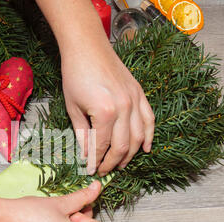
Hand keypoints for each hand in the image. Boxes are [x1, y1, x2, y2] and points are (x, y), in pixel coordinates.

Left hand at [61, 42, 154, 175]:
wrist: (87, 48)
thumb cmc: (75, 75)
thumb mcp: (73, 107)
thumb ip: (82, 133)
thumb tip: (86, 155)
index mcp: (105, 113)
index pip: (102, 146)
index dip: (96, 161)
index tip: (91, 170)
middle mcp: (124, 108)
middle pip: (123, 146)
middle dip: (113, 162)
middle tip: (104, 171)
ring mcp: (135, 100)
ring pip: (139, 137)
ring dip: (131, 154)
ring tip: (121, 164)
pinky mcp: (140, 94)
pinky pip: (149, 119)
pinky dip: (150, 136)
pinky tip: (145, 149)